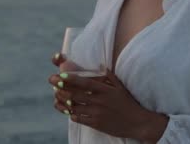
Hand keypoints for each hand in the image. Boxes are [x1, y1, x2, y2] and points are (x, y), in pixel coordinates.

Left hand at [48, 53, 167, 140]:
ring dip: (62, 100)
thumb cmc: (128, 103)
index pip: (85, 82)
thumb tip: (100, 66)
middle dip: (61, 87)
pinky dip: (71, 113)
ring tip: (55, 96)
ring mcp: (97, 113)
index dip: (71, 78)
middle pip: (75, 93)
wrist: (137, 123)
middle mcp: (99, 101)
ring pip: (74, 106)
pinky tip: (67, 109)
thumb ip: (109, 76)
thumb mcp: (120, 87)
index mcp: (105, 90)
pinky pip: (78, 118)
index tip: (61, 74)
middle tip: (52, 81)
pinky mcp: (96, 123)